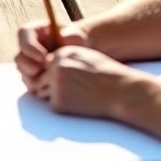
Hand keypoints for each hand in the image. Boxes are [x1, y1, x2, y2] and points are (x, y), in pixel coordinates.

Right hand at [15, 20, 89, 90]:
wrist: (78, 55)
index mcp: (33, 31)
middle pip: (19, 56)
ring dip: (31, 77)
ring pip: (22, 71)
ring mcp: (28, 62)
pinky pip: (27, 82)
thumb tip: (63, 36)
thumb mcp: (76, 34)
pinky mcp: (31, 76)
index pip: (23, 34)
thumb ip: (72, 34)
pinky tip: (47, 87)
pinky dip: (35, 86)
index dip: (29, 46)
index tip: (43, 56)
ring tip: (45, 80)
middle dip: (28, 66)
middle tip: (41, 71)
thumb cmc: (75, 40)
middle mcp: (27, 47)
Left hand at [32, 45, 150, 119]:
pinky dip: (61, 106)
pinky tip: (78, 103)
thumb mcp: (84, 56)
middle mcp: (55, 68)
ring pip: (42, 92)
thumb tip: (47, 64)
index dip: (53, 72)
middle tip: (69, 91)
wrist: (120, 91)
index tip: (67, 79)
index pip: (45, 64)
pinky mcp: (59, 103)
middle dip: (49, 85)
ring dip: (53, 95)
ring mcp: (55, 85)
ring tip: (75, 96)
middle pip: (40, 78)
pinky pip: (51, 104)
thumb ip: (65, 58)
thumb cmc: (106, 73)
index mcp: (61, 54)